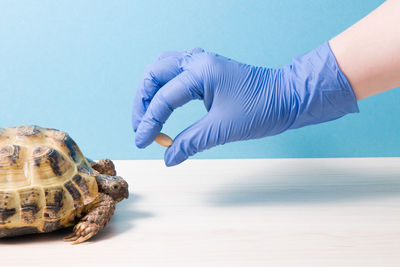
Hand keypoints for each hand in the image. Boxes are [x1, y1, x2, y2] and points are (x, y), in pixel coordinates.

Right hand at [132, 43, 358, 165]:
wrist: (289, 97)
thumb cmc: (264, 108)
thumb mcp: (223, 129)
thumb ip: (191, 142)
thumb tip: (168, 158)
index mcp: (201, 71)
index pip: (164, 98)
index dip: (149, 122)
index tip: (142, 142)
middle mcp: (198, 61)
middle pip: (154, 73)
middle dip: (142, 101)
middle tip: (140, 126)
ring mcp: (203, 63)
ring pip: (163, 69)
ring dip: (151, 91)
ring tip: (147, 115)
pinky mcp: (208, 70)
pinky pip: (176, 73)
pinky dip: (165, 88)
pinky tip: (164, 103)